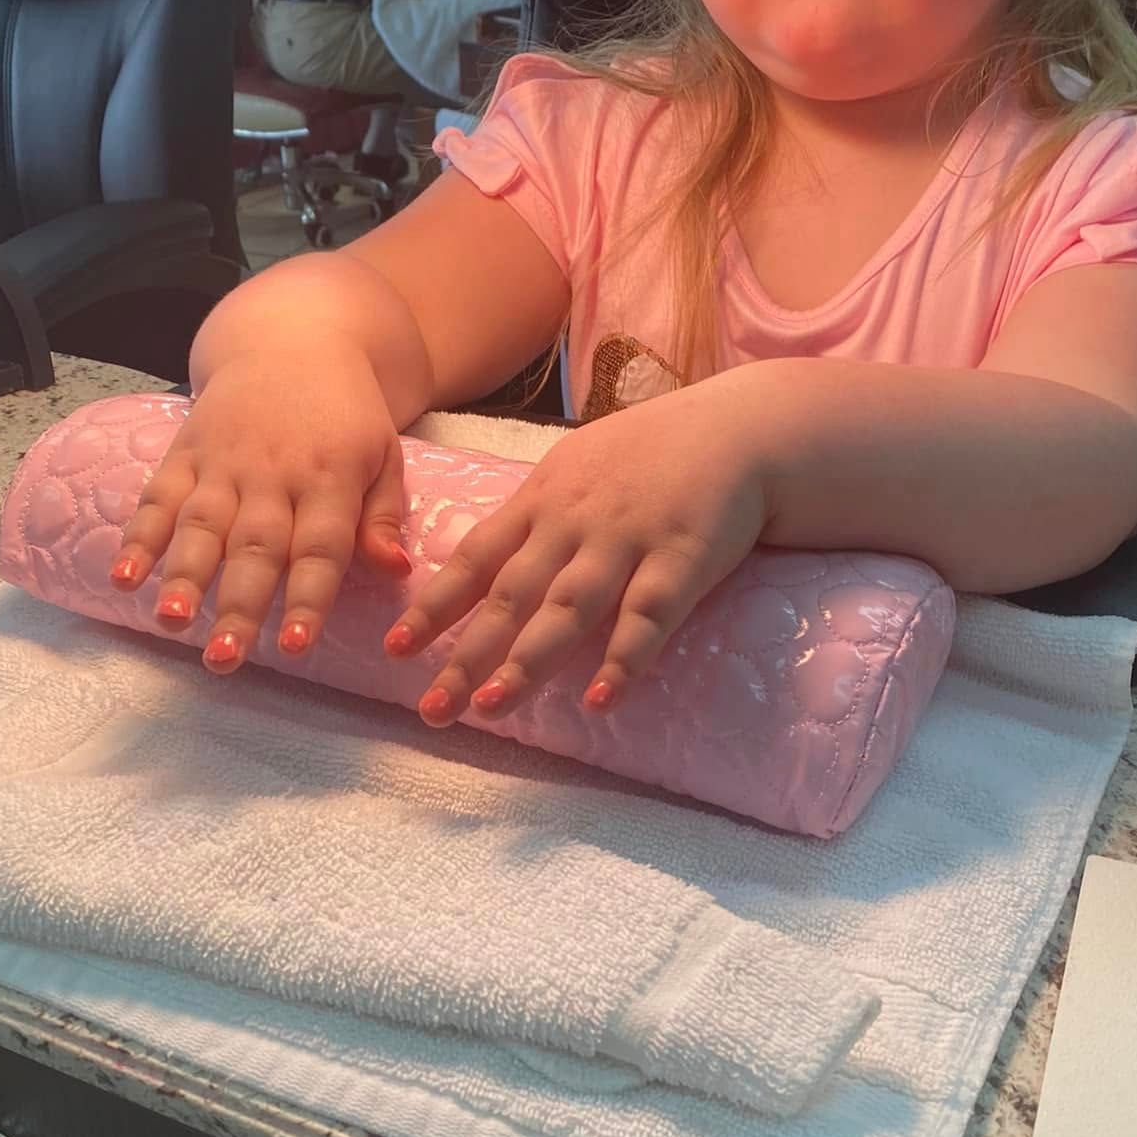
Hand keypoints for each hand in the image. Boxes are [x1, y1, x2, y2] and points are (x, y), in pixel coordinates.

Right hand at [107, 348, 410, 673]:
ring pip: (201, 527)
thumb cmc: (345, 414)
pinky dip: (138, 538)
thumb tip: (395, 572)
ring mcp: (223, 464)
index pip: (319, 549)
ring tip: (171, 622)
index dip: (307, 599)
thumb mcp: (384, 454)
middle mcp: (273, 475)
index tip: (296, 647)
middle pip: (254, 548)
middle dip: (238, 605)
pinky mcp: (185, 453)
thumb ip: (384, 515)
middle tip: (225, 657)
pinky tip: (122, 577)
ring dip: (183, 577)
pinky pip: (158, 498)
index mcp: (330, 478)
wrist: (290, 340)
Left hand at [382, 378, 771, 724]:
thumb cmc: (652, 453)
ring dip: (527, 661)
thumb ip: (532, 515)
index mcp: (543, 501)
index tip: (396, 650)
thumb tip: (480, 557)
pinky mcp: (682, 561)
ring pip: (568, 609)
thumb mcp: (577, 467)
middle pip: (510, 596)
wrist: (739, 428)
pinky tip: (599, 699)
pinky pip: (648, 618)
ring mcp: (627, 542)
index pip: (475, 558)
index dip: (435, 607)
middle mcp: (574, 524)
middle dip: (466, 654)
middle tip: (431, 708)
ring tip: (490, 708)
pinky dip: (623, 659)